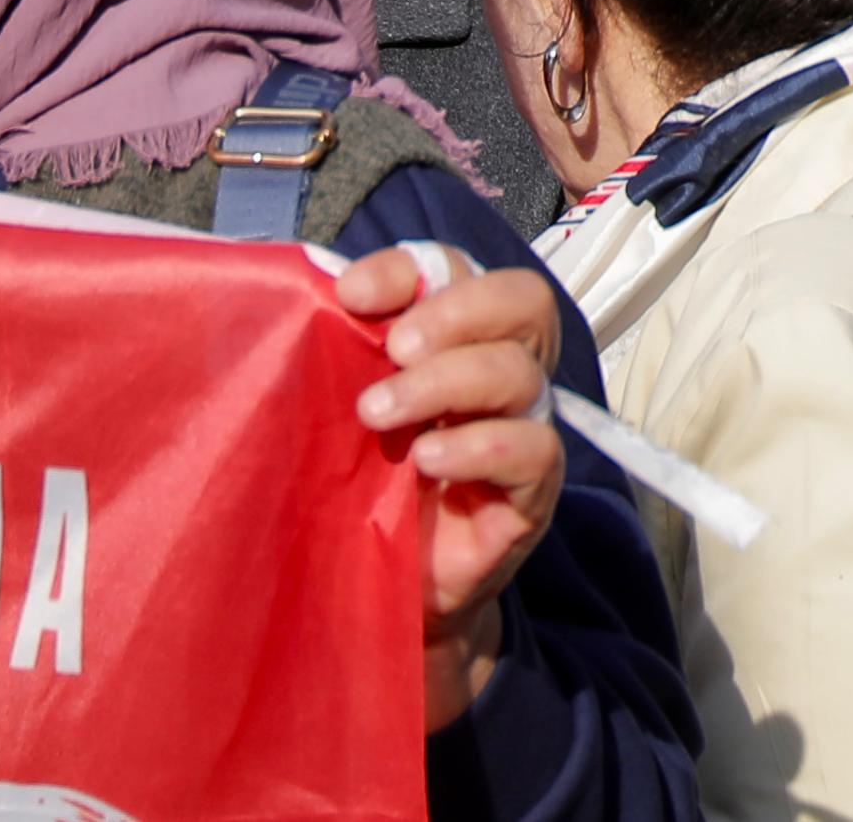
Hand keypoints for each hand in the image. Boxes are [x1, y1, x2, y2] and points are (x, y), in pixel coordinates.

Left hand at [335, 245, 566, 725]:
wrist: (383, 582)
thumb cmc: (364, 478)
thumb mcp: (347, 402)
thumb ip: (344, 347)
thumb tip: (319, 294)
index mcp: (461, 335)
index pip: (458, 270)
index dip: (409, 270)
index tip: (350, 295)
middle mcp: (504, 368)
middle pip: (523, 300)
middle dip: (455, 311)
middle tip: (394, 349)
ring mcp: (524, 429)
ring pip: (519, 374)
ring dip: (445, 382)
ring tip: (379, 414)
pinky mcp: (531, 493)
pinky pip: (533, 450)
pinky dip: (479, 446)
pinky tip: (427, 461)